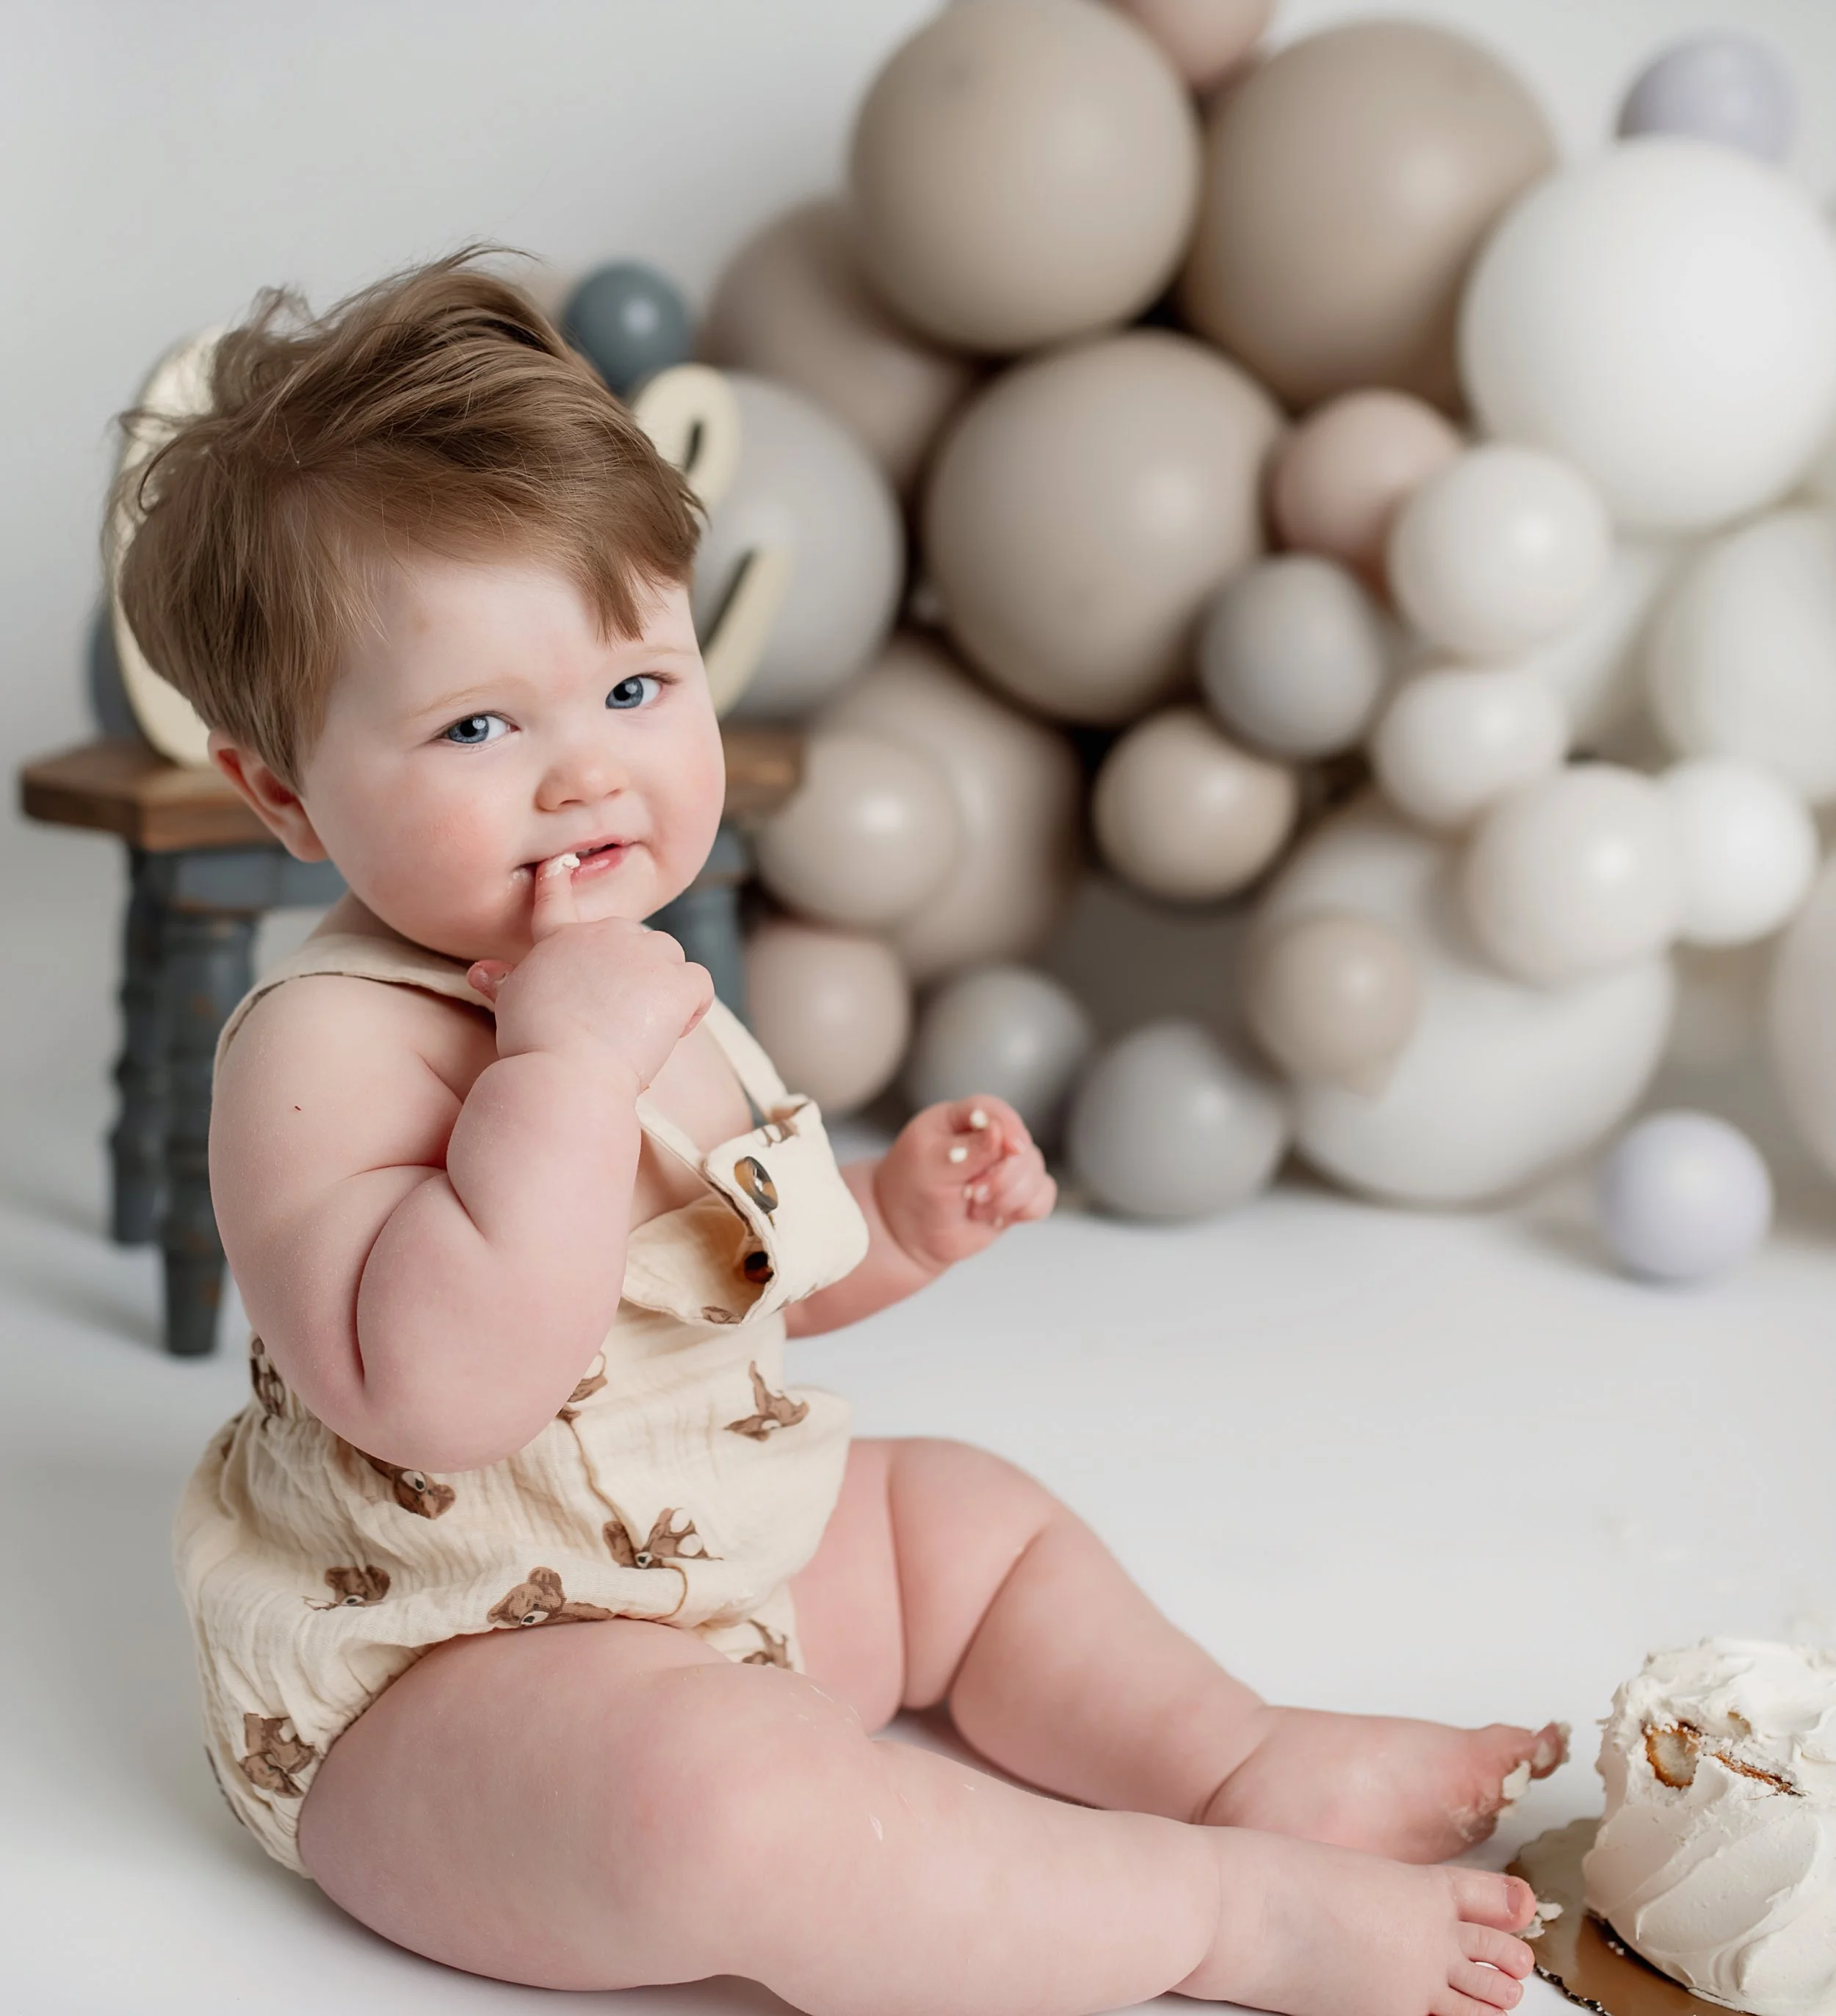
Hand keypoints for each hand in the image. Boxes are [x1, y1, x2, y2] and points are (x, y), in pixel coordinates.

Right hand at [465, 853, 712, 1092]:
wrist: (564, 1073)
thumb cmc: (533, 1045)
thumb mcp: (512, 1005)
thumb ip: (503, 982)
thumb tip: (480, 972)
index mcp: (560, 939)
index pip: (556, 899)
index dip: (556, 880)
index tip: (559, 863)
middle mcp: (604, 934)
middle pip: (632, 938)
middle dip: (629, 971)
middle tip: (612, 1017)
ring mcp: (643, 955)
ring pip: (669, 957)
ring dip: (663, 985)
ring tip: (641, 1027)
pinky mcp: (675, 982)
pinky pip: (699, 983)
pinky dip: (693, 1006)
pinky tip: (673, 1030)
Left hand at [874, 1096, 1056, 1275]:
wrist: (908, 1233)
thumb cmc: (910, 1191)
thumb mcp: (929, 1166)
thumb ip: (967, 1151)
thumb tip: (999, 1133)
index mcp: (960, 1119)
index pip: (993, 1110)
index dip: (1008, 1126)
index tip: (1011, 1148)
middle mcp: (989, 1138)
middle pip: (1022, 1146)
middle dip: (1002, 1177)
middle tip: (972, 1194)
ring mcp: (1006, 1166)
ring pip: (1036, 1171)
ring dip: (1009, 1197)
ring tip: (975, 1208)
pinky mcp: (1017, 1194)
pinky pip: (1043, 1196)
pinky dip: (1025, 1209)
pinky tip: (995, 1216)